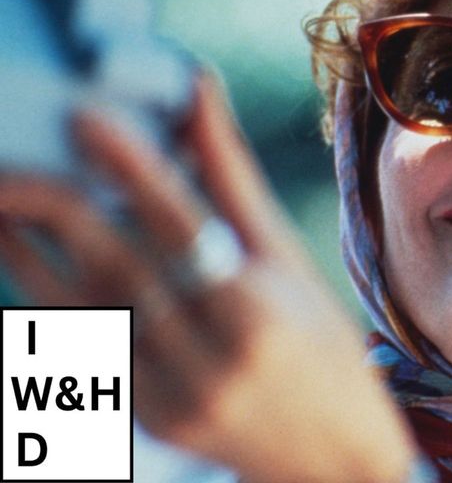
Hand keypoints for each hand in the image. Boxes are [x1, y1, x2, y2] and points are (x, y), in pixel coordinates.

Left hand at [0, 75, 415, 482]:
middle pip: (117, 267)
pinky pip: (84, 350)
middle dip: (53, 207)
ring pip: (82, 312)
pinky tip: (22, 260)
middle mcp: (211, 356)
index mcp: (259, 309)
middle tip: (9, 159)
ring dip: (27, 254)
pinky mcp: (144, 420)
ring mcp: (171, 397)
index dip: (132, 167)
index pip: (183, 225)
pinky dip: (48, 301)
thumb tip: (199, 90)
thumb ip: (232, 179)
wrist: (334, 459)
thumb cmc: (322, 345)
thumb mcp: (290, 260)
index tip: (83, 115)